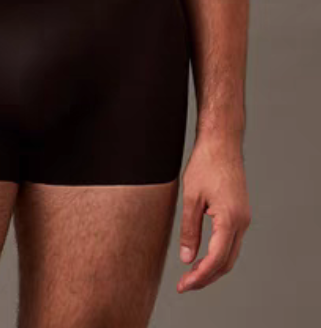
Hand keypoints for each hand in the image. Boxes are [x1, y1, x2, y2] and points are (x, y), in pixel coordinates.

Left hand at [177, 132, 251, 292]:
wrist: (222, 141)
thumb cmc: (205, 163)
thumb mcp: (191, 197)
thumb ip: (189, 230)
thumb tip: (187, 259)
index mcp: (230, 219)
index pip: (216, 260)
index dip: (200, 277)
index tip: (184, 286)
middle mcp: (242, 222)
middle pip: (226, 262)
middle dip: (206, 277)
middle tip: (185, 285)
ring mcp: (244, 218)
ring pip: (231, 254)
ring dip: (213, 268)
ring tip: (192, 275)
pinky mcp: (241, 212)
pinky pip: (232, 242)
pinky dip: (219, 254)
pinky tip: (204, 256)